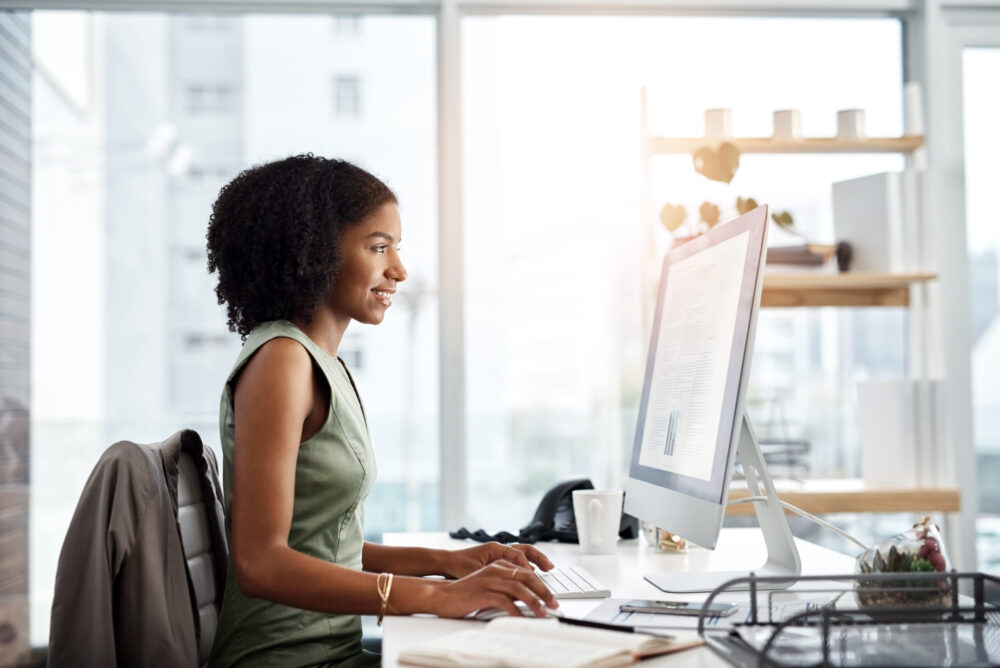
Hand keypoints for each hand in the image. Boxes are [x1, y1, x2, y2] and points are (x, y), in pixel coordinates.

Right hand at [427, 561, 558, 618]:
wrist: (441, 596)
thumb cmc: (465, 594)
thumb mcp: (489, 587)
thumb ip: (506, 589)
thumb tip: (527, 599)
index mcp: (498, 565)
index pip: (526, 572)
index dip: (541, 584)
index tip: (551, 596)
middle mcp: (495, 570)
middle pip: (527, 577)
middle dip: (544, 591)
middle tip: (554, 604)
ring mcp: (489, 580)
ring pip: (519, 588)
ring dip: (535, 601)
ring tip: (544, 612)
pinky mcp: (483, 592)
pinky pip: (505, 601)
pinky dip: (517, 610)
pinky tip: (523, 618)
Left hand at [442, 542, 553, 578]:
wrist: (446, 563)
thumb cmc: (458, 567)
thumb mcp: (475, 573)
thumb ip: (492, 578)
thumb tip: (509, 585)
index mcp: (494, 548)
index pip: (517, 554)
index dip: (526, 566)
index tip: (534, 575)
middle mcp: (499, 548)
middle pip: (525, 549)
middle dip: (539, 558)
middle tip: (550, 567)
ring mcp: (499, 553)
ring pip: (523, 553)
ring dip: (536, 560)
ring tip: (548, 569)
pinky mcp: (498, 559)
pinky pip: (517, 560)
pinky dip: (527, 565)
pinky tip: (533, 574)